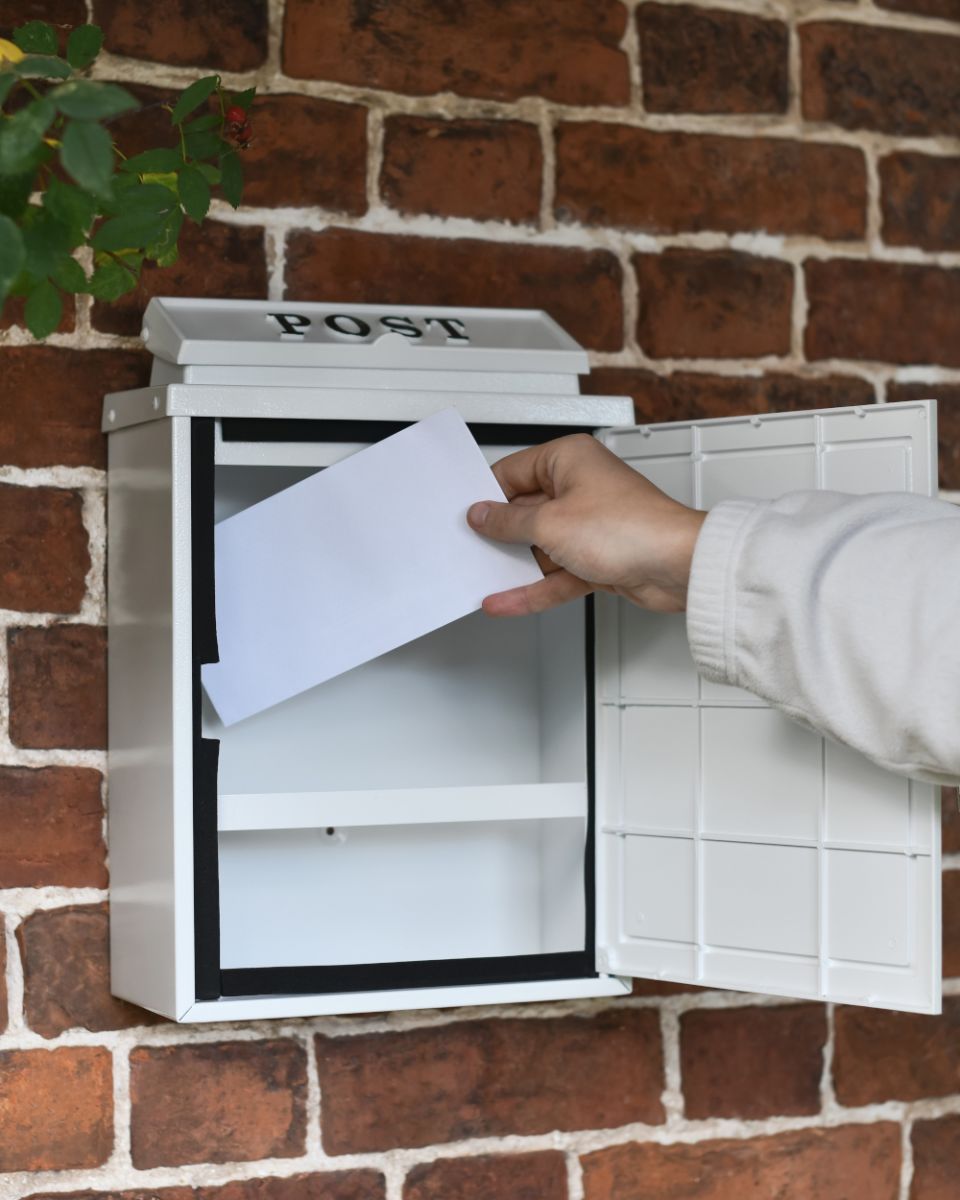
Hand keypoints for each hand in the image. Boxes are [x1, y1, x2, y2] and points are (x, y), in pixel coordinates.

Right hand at [467, 433, 705, 616]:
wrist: (677, 566)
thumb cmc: (630, 528)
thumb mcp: (549, 523)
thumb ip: (508, 522)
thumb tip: (483, 515)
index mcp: (568, 459)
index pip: (512, 472)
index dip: (487, 496)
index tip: (465, 516)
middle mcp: (579, 487)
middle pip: (524, 511)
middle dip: (498, 535)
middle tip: (467, 548)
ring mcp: (589, 525)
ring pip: (539, 546)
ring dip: (514, 566)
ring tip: (481, 579)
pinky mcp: (597, 558)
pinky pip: (555, 573)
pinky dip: (533, 588)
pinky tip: (507, 600)